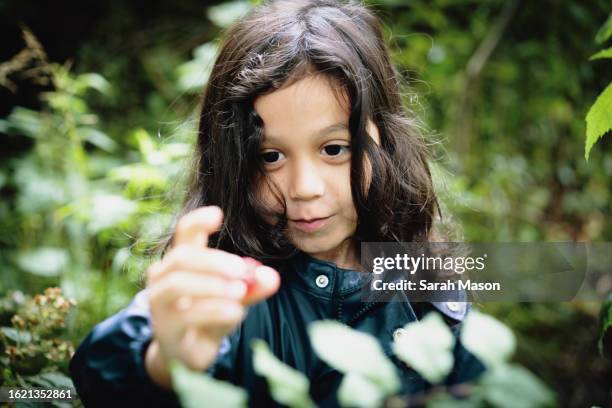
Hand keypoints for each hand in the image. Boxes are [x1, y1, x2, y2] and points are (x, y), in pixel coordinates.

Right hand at [144, 206, 279, 388]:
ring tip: (240, 291)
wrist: (188, 354)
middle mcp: (164, 277)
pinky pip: (186, 314)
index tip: (218, 214)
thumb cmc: (210, 315)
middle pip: (182, 257)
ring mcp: (160, 303)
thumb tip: (271, 277)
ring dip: (212, 285)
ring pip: (178, 284)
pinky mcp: (165, 328)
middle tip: (244, 270)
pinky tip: (235, 312)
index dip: (198, 220)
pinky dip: (214, 311)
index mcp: (182, 261)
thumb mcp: (235, 298)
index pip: (184, 232)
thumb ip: (252, 287)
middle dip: (214, 261)